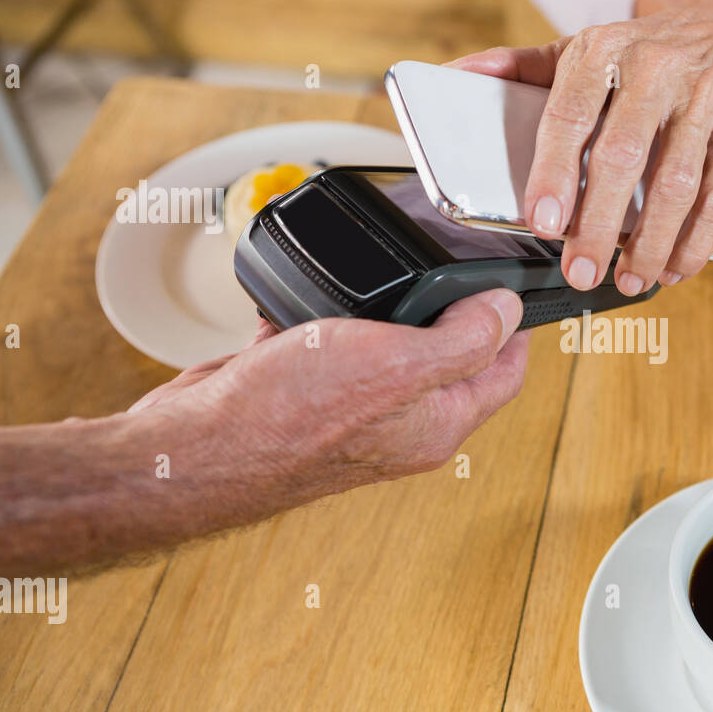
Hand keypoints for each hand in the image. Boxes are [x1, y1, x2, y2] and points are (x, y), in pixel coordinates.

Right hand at [131, 289, 529, 500]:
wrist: (195, 446)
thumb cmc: (289, 416)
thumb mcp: (397, 364)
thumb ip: (463, 339)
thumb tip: (507, 311)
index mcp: (436, 423)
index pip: (503, 373)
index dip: (516, 328)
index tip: (515, 285)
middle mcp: (400, 422)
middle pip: (451, 357)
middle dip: (454, 309)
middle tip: (451, 264)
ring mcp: (352, 408)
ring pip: (389, 347)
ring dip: (388, 306)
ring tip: (389, 270)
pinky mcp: (306, 389)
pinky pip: (332, 342)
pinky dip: (326, 313)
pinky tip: (315, 293)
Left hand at [447, 7, 712, 293]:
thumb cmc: (649, 55)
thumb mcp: (588, 47)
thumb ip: (522, 66)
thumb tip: (454, 77)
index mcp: (604, 49)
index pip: (570, 115)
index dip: (554, 173)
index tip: (543, 223)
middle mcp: (656, 67)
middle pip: (622, 156)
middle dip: (598, 225)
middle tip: (579, 271)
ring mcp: (705, 96)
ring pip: (676, 183)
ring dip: (651, 243)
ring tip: (629, 282)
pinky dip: (697, 241)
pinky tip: (675, 267)